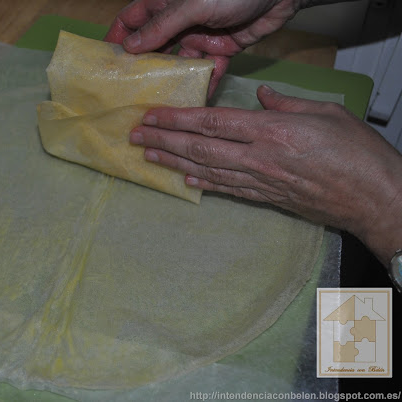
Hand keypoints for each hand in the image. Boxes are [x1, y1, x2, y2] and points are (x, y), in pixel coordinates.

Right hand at [104, 0, 300, 95]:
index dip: (117, 39)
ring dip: (171, 81)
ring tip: (159, 104)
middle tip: (129, 94)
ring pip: (179, 63)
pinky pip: (207, 71)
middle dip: (142, 68)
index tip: (105, 64)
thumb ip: (163, 26)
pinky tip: (195, 102)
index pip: (132, 20)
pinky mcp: (220, 50)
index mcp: (165, 2)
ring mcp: (199, 36)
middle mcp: (179, 21)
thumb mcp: (193, 4)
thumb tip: (132, 48)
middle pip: (153, 47)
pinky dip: (203, 85)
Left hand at [129, 85, 401, 264]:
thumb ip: (287, 104)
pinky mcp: (267, 199)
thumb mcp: (325, 114)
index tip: (153, 116)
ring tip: (148, 156)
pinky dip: (204, 184)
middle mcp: (259, 158)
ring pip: (207, 171)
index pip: (213, 122)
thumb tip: (261, 97)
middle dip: (164, 140)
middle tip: (136, 136)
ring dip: (175, 163)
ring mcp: (260, 182)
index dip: (178, 119)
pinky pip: (228, 190)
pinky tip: (185, 181)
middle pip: (201, 148)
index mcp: (272, 131)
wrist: (375, 198)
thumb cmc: (358, 153)